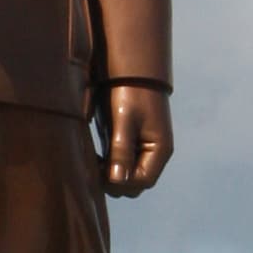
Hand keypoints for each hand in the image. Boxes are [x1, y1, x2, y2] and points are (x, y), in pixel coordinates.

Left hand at [102, 81, 172, 197]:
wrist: (131, 69)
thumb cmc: (129, 91)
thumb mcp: (123, 120)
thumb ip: (121, 151)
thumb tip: (117, 181)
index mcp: (159, 150)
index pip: (141, 182)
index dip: (119, 182)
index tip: (97, 170)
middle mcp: (155, 153)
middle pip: (135, 183)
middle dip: (114, 181)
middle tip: (92, 165)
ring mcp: (144, 149)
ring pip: (127, 175)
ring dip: (110, 174)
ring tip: (93, 160)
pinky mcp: (132, 143)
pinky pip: (122, 164)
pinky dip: (109, 165)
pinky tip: (95, 156)